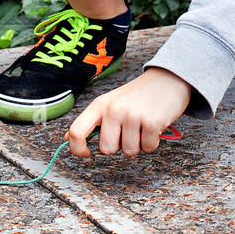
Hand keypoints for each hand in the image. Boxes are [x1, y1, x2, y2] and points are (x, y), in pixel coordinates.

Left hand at [66, 67, 191, 157]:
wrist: (167, 79)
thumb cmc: (137, 96)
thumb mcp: (110, 103)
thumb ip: (90, 121)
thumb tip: (66, 139)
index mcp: (99, 105)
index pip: (76, 132)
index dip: (77, 148)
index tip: (86, 154)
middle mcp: (113, 110)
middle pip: (107, 149)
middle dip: (119, 145)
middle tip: (129, 129)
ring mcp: (132, 116)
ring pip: (129, 152)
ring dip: (138, 143)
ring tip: (142, 125)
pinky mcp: (151, 123)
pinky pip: (148, 148)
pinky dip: (153, 142)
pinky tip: (154, 126)